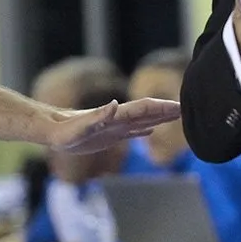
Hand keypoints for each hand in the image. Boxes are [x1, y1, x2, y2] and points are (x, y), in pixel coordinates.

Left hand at [48, 98, 180, 153]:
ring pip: (143, 120)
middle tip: (188, 109)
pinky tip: (150, 130)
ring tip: (176, 116)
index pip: (145, 108)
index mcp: (116, 115)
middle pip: (149, 111)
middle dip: (167, 110)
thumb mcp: (80, 127)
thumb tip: (114, 105)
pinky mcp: (109, 136)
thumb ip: (98, 117)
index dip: (163, 107)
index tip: (180, 106)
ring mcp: (115, 127)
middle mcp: (119, 119)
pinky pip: (132, 131)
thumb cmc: (65, 132)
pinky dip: (144, 129)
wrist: (52, 131)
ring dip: (160, 117)